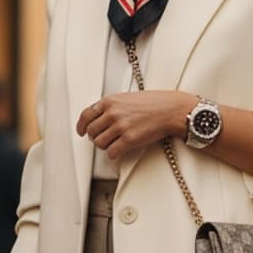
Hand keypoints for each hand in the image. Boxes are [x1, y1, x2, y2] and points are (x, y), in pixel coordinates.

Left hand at [77, 89, 191, 163]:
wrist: (171, 109)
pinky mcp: (129, 140)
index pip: (86, 115)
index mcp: (109, 101)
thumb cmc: (154, 103)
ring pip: (99, 143)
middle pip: (91, 131)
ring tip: (114, 143)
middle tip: (103, 138)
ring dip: (105, 146)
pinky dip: (113, 154)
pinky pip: (112, 153)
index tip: (81, 131)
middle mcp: (112, 113)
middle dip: (95, 137)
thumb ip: (111, 106)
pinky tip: (119, 151)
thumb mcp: (127, 98)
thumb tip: (99, 118)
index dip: (81, 126)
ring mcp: (120, 127)